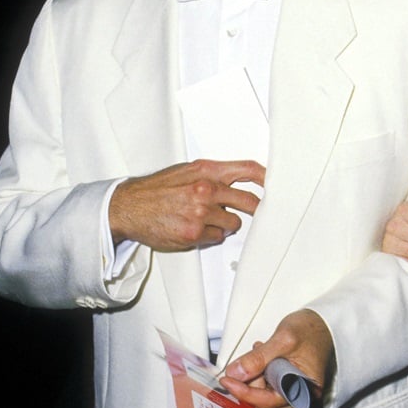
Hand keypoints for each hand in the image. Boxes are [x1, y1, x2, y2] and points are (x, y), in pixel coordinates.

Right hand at [108, 159, 264, 249]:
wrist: (128, 206)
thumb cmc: (157, 188)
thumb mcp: (187, 170)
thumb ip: (214, 175)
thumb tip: (239, 180)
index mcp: (207, 171)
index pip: (248, 170)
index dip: (268, 177)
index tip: (278, 183)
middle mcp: (206, 190)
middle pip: (249, 201)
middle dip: (255, 209)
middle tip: (255, 212)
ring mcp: (200, 213)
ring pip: (234, 224)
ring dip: (225, 224)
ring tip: (205, 218)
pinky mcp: (193, 233)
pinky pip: (217, 237)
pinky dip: (210, 235)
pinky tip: (194, 227)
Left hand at [220, 309, 332, 407]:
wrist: (324, 323)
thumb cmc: (311, 329)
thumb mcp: (284, 338)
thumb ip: (259, 357)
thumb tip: (236, 372)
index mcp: (305, 389)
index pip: (268, 402)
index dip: (244, 393)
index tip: (227, 380)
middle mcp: (300, 397)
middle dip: (245, 397)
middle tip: (233, 377)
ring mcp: (293, 393)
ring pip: (263, 405)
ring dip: (249, 387)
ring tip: (252, 360)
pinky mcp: (287, 388)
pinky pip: (266, 393)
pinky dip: (255, 381)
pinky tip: (257, 363)